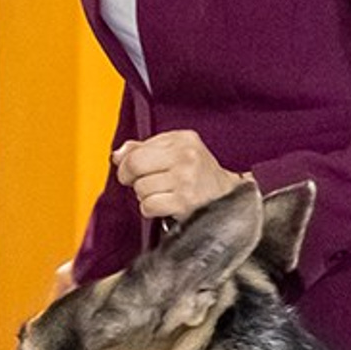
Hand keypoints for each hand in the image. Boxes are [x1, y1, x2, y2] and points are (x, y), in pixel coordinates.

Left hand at [112, 131, 240, 223]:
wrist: (232, 199)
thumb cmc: (201, 177)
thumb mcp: (178, 153)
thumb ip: (146, 149)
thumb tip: (118, 155)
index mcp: (182, 139)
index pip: (138, 149)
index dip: (127, 163)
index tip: (131, 171)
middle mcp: (185, 156)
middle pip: (135, 165)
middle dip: (130, 178)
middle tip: (139, 184)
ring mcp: (186, 179)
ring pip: (141, 188)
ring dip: (146, 196)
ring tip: (162, 195)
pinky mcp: (185, 201)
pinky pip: (149, 206)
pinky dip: (151, 209)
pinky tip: (165, 206)